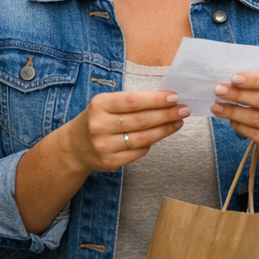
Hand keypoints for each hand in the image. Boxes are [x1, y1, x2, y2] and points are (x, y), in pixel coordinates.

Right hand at [59, 90, 187, 173]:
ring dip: (165, 129)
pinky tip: (161, 134)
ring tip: (179, 122)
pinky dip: (152, 142)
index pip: (133, 101)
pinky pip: (139, 152)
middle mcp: (99, 126)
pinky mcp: (110, 161)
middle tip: (184, 109)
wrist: (74, 147)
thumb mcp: (106, 104)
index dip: (156, 99)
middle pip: (142, 120)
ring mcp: (104, 146)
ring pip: (144, 138)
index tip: (175, 97)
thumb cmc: (98, 119)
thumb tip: (167, 99)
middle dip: (167, 114)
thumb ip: (132, 102)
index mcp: (99, 105)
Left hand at [212, 71, 258, 157]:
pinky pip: (253, 134)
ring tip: (216, 106)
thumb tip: (229, 83)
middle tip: (219, 90)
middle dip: (238, 95)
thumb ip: (257, 85)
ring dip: (233, 112)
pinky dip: (238, 125)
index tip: (234, 78)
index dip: (254, 80)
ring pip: (256, 119)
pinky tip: (230, 119)